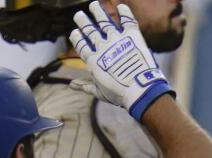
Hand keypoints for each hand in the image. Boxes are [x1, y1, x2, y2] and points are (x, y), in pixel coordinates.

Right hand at [68, 1, 173, 120]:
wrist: (140, 90)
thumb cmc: (120, 94)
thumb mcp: (100, 92)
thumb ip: (86, 86)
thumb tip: (71, 85)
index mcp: (94, 60)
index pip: (81, 45)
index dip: (77, 38)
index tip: (74, 32)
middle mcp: (103, 47)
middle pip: (90, 31)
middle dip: (83, 22)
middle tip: (79, 15)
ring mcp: (117, 40)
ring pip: (105, 22)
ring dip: (98, 12)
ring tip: (94, 4)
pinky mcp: (133, 37)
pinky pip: (127, 20)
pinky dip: (124, 12)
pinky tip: (121, 5)